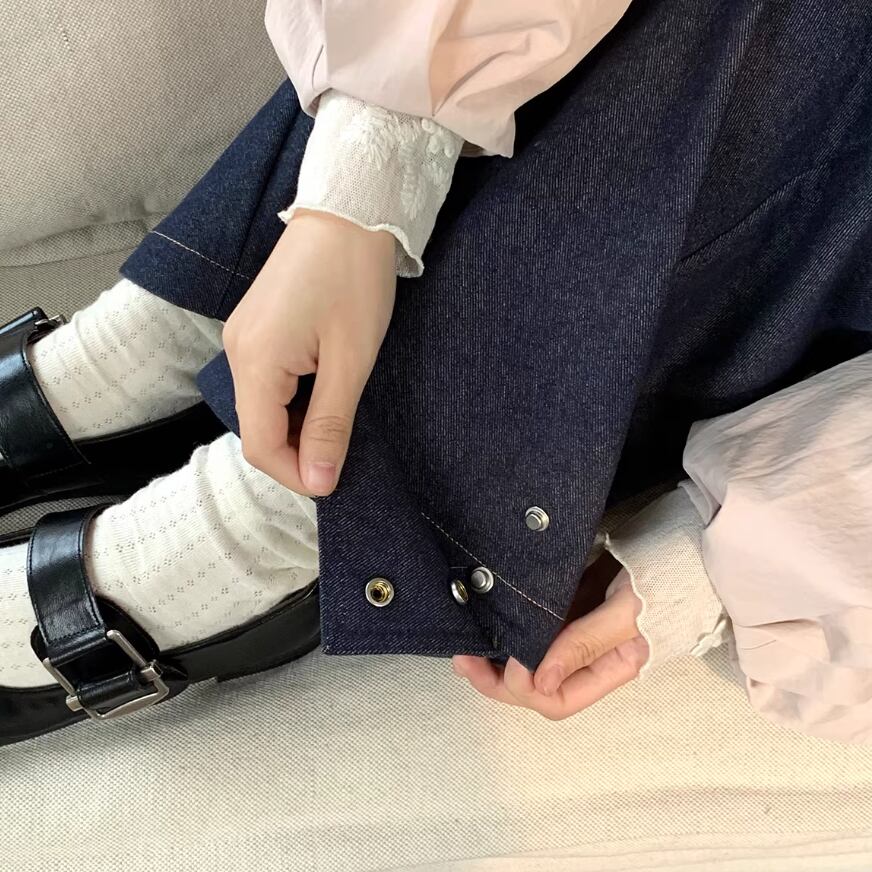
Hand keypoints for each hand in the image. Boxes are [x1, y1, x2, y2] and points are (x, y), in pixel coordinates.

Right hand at [224, 210, 395, 495]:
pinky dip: (293, 401)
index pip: (259, 445)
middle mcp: (237, 351)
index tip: (335, 480)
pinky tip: (325, 391)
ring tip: (340, 418)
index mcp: (256, 361)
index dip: (295, 473)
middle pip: (256, 429)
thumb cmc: (355, 279)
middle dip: (297, 452)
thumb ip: (330, 424)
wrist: (349, 211)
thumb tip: (317, 481)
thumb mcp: (351, 360)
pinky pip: (267, 383)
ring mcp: (242, 337)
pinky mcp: (255, 328)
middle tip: (344, 449)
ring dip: (297, 426)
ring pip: (262, 408)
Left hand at [452, 560, 648, 719]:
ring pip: (526, 661)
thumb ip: (585, 644)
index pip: (557, 699)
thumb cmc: (663, 580)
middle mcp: (587, 660)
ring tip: (466, 646)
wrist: (678, 541)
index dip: (525, 685)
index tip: (511, 654)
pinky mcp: (565, 607)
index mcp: (608, 670)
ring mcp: (573, 633)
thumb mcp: (626, 613)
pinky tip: (486, 622)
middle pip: (534, 687)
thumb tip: (540, 680)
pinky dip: (507, 628)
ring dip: (495, 657)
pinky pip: (530, 629)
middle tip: (465, 659)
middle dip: (496, 679)